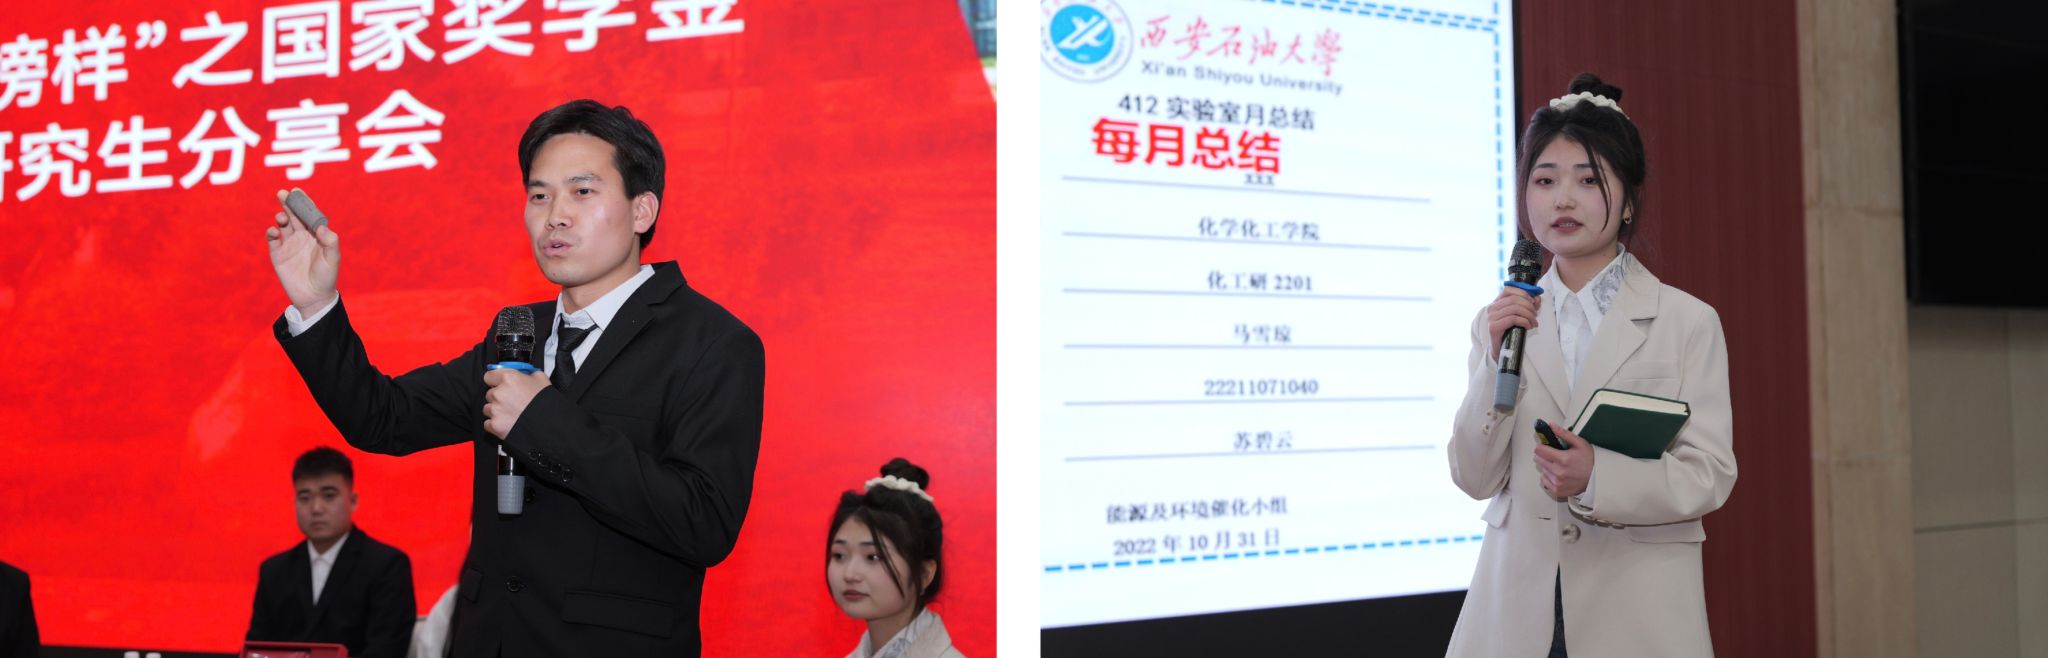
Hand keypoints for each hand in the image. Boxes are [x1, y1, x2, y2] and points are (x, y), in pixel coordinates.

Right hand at [265, 189, 339, 315]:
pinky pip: (272, 240)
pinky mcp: (278, 255)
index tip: (297, 191)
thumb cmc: (327, 277)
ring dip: (281, 217)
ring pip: (283, 224)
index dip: (304, 202)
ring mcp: (289, 244)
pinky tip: (274, 231)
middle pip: (294, 215)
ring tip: (282, 218)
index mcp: (316, 234)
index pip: (309, 214)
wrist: (314, 297)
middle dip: (288, 204)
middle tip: (283, 194)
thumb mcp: (332, 259)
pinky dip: (271, 233)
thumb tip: (321, 226)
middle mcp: (302, 236)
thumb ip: (330, 242)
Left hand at [482, 368, 551, 439]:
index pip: (489, 376)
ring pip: (488, 408)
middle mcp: (499, 393)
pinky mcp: (495, 425)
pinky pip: (488, 423)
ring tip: (512, 413)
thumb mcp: (542, 380)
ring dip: (497, 410)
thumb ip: (528, 374)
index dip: (495, 380)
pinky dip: (496, 424)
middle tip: (512, 401)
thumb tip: (525, 373)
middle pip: (489, 393)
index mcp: (509, 379)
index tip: (499, 383)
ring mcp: (495, 410)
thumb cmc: (546, 404)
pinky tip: (508, 422)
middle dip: (498, 397)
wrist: (549, 426)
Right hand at [1486, 286, 1541, 353]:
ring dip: (1528, 315)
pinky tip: (1528, 326)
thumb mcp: (1520, 316)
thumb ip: (1528, 305)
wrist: (1501, 350)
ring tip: (1533, 322)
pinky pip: (1513, 319)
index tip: (1533, 301)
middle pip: (1514, 300)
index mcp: (1496, 303)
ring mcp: (1491, 317)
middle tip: (1535, 314)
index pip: (1508, 290)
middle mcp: (1491, 308)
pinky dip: (1524, 321)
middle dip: (1529, 306)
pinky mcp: (1494, 327)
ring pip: (1515, 309)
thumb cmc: (1510, 331)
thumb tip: (1537, 298)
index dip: (1522, 293)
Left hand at [1534, 420, 1593, 498]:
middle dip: (1544, 455)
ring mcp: (1557, 483)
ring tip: (1558, 465)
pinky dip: (1548, 476)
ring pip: (1542, 470)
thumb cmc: (1589, 460)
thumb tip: (1551, 425)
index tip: (1545, 445)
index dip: (1541, 445)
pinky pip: (1544, 480)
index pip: (1539, 450)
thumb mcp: (1579, 444)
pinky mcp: (1556, 490)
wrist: (1596, 479)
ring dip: (1547, 466)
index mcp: (1563, 459)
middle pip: (1538, 459)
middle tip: (1554, 455)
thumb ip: (1564, 434)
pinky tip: (1558, 474)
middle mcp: (1558, 472)